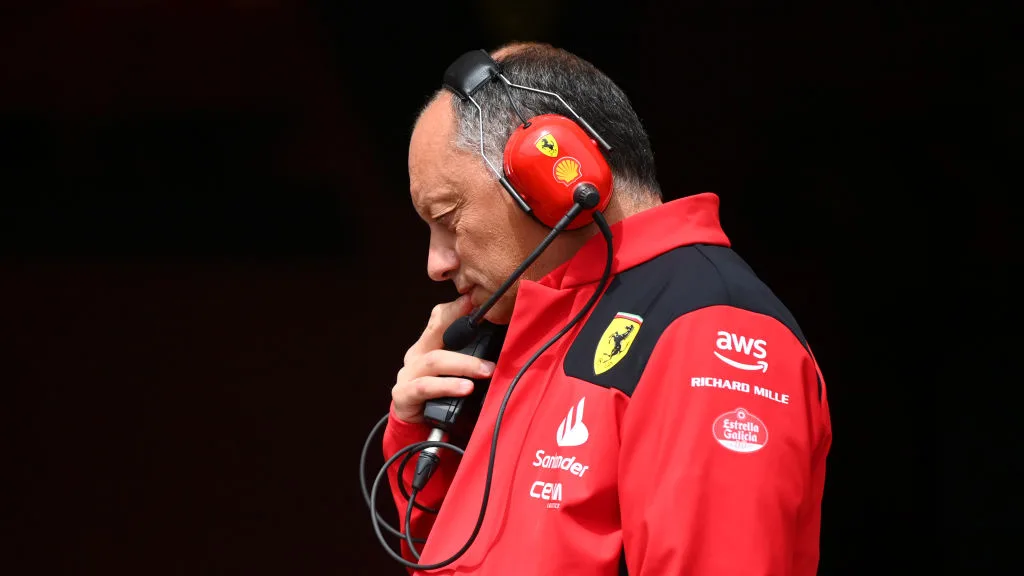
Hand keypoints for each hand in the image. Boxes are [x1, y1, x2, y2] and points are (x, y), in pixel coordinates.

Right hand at [391, 295, 496, 424]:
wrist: (419, 428)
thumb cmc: (444, 396)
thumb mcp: (458, 373)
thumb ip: (471, 355)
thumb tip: (505, 341)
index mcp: (428, 344)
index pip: (440, 317)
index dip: (458, 308)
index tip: (478, 300)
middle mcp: (416, 355)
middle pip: (437, 333)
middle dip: (465, 332)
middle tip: (492, 332)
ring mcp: (408, 374)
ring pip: (434, 361)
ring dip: (463, 365)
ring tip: (486, 371)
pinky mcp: (404, 395)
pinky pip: (425, 387)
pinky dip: (447, 387)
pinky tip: (465, 389)